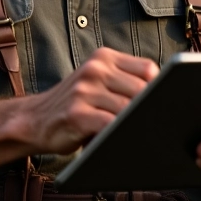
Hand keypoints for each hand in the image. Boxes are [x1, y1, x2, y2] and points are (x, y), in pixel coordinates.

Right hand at [17, 47, 158, 155]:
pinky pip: (110, 124)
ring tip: (145, 135)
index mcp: (103, 57)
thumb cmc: (76, 104)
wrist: (35, 119)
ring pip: (128, 108)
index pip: (147, 68)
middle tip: (161, 125)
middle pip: (141, 89)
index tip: (165, 104)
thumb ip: (124, 82)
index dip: (160, 89)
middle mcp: (94, 69)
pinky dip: (122, 135)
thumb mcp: (98, 82)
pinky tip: (126, 143)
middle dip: (152, 109)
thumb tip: (164, 99)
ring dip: (139, 125)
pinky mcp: (76, 113)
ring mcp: (84, 90)